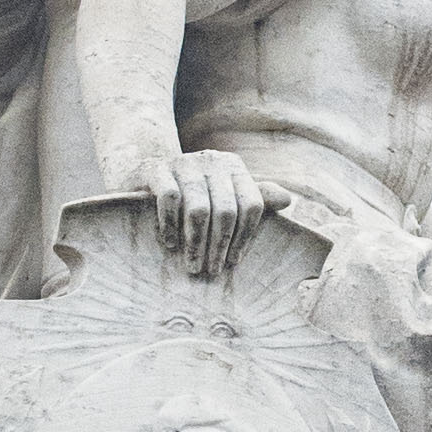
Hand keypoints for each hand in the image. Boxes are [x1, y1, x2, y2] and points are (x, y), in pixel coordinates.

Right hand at [152, 148, 268, 278]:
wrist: (143, 175)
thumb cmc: (191, 193)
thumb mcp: (223, 194)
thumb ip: (253, 198)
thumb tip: (287, 200)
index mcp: (233, 167)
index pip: (251, 205)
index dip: (245, 237)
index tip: (233, 262)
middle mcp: (212, 160)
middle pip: (226, 210)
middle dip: (219, 246)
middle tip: (211, 271)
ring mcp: (183, 162)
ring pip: (198, 209)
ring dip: (196, 243)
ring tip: (193, 266)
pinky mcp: (156, 168)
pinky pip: (169, 199)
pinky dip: (171, 225)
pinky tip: (171, 244)